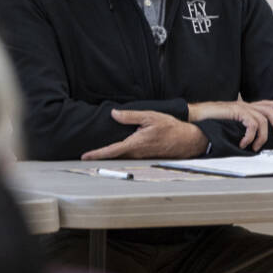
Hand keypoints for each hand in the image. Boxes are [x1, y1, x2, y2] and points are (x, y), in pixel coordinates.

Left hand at [81, 109, 208, 159]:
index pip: (112, 151)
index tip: (85, 156)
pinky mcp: (144, 158)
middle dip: (99, 157)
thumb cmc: (171, 128)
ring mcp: (140, 158)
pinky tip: (113, 153)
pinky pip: (128, 158)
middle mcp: (136, 154)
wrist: (188, 141)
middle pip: (113, 157)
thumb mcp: (150, 116)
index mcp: (135, 144)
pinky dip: (118, 156)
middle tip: (84, 156)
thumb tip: (114, 114)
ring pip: (120, 158)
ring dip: (108, 157)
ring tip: (94, 155)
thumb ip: (130, 116)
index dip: (97, 154)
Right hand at [188, 99, 272, 150]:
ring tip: (256, 147)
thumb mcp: (226, 123)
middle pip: (269, 110)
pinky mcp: (237, 112)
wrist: (194, 116)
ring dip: (262, 136)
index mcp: (243, 106)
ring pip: (263, 119)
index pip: (265, 103)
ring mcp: (241, 107)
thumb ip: (237, 127)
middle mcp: (244, 105)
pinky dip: (250, 136)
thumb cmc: (206, 121)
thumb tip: (245, 138)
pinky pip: (252, 125)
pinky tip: (244, 143)